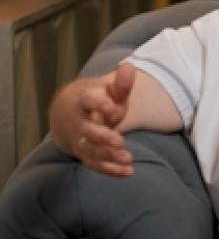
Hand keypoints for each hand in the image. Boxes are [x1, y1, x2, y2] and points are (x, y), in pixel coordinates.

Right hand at [51, 62, 135, 176]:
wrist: (70, 113)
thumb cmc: (97, 100)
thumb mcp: (109, 90)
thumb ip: (121, 83)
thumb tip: (128, 66)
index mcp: (83, 101)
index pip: (89, 101)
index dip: (100, 104)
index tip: (112, 107)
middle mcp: (79, 122)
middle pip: (87, 131)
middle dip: (103, 137)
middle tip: (120, 141)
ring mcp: (81, 140)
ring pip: (91, 151)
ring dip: (108, 156)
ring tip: (128, 158)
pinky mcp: (86, 154)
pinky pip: (95, 165)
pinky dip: (111, 170)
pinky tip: (128, 172)